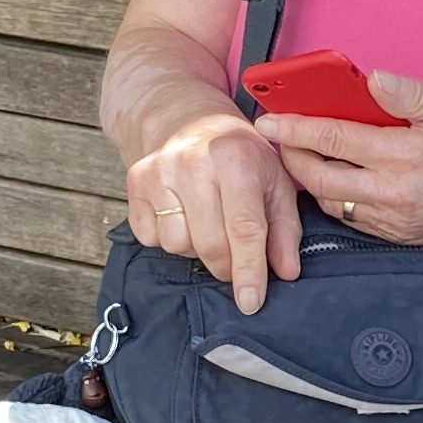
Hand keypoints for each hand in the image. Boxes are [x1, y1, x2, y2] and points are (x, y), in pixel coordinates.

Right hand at [122, 100, 305, 313]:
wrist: (191, 119)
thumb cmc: (242, 158)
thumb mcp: (276, 184)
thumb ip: (285, 229)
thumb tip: (286, 272)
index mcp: (236, 159)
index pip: (244, 229)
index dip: (249, 271)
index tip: (251, 303)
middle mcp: (193, 162)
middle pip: (209, 243)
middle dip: (226, 267)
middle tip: (235, 263)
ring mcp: (159, 170)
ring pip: (177, 244)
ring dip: (196, 249)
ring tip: (208, 225)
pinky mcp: (135, 180)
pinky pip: (150, 236)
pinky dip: (168, 237)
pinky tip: (183, 216)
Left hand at [258, 71, 422, 244]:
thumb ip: (410, 93)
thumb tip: (371, 81)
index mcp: (408, 156)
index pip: (335, 140)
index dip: (296, 128)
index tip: (269, 119)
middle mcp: (397, 194)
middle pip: (321, 178)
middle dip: (290, 157)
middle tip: (276, 138)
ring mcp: (398, 220)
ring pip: (333, 203)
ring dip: (309, 180)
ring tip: (299, 156)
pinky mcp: (402, 235)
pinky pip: (354, 219)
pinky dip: (335, 199)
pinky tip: (332, 178)